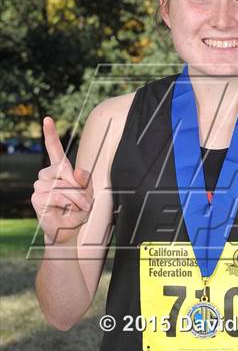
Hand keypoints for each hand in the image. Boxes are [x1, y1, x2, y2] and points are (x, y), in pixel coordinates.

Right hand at [31, 116, 93, 243]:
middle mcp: (46, 175)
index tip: (48, 119)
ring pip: (64, 185)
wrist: (69, 230)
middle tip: (85, 202)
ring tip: (77, 208)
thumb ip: (85, 180)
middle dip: (79, 187)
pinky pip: (57, 195)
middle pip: (65, 170)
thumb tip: (76, 170)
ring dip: (76, 198)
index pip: (54, 149)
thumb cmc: (77, 210)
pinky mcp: (36, 198)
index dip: (50, 134)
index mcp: (59, 170)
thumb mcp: (87, 192)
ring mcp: (39, 185)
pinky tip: (67, 211)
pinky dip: (68, 204)